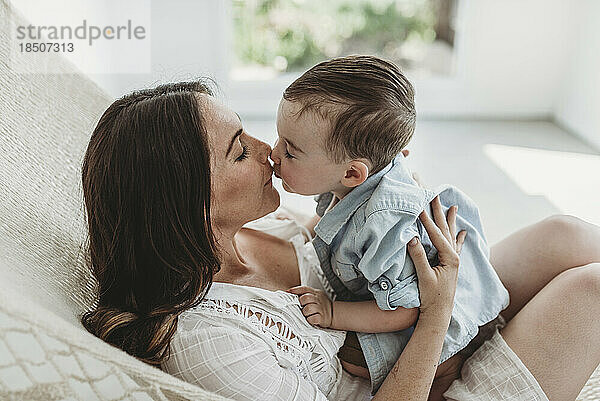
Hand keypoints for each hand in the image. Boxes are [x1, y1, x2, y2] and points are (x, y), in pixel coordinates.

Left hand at [287, 286, 332, 327]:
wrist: (333, 313)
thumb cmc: (320, 305)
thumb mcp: (315, 296)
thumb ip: (304, 293)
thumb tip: (289, 292)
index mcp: (315, 293)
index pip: (304, 289)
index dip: (295, 290)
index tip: (288, 292)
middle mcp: (318, 299)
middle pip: (305, 298)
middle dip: (301, 303)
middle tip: (302, 307)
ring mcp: (320, 308)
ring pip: (307, 309)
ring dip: (305, 312)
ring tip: (307, 314)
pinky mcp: (322, 318)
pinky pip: (312, 318)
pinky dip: (309, 320)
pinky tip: (311, 319)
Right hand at [408, 196, 465, 316]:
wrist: (440, 314)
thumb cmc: (431, 298)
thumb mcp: (424, 277)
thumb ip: (418, 257)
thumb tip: (411, 237)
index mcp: (449, 257)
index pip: (435, 233)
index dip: (426, 218)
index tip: (418, 203)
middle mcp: (454, 256)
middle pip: (445, 228)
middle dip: (439, 210)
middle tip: (435, 193)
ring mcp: (453, 261)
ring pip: (450, 234)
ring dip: (450, 219)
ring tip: (452, 206)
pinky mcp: (450, 265)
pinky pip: (455, 246)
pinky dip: (457, 236)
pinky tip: (462, 231)